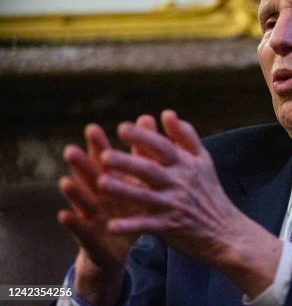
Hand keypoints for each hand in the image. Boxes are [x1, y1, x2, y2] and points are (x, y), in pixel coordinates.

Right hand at [57, 116, 155, 304]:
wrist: (120, 249)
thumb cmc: (130, 211)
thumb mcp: (139, 185)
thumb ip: (142, 155)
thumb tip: (148, 121)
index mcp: (112, 181)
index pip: (103, 161)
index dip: (98, 147)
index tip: (92, 129)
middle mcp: (97, 196)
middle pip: (89, 177)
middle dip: (80, 165)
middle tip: (70, 150)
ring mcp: (91, 216)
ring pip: (82, 202)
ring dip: (73, 193)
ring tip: (65, 182)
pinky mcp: (89, 237)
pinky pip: (81, 230)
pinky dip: (73, 223)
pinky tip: (64, 215)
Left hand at [98, 110, 281, 297]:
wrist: (226, 231)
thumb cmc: (209, 191)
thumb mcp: (203, 160)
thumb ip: (185, 136)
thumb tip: (166, 113)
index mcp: (185, 164)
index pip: (163, 147)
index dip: (144, 137)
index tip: (122, 128)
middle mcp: (179, 183)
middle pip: (151, 170)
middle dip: (128, 162)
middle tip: (104, 155)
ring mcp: (174, 206)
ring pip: (146, 197)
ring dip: (124, 191)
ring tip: (100, 184)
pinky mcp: (170, 228)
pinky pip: (147, 226)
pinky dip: (130, 226)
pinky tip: (111, 226)